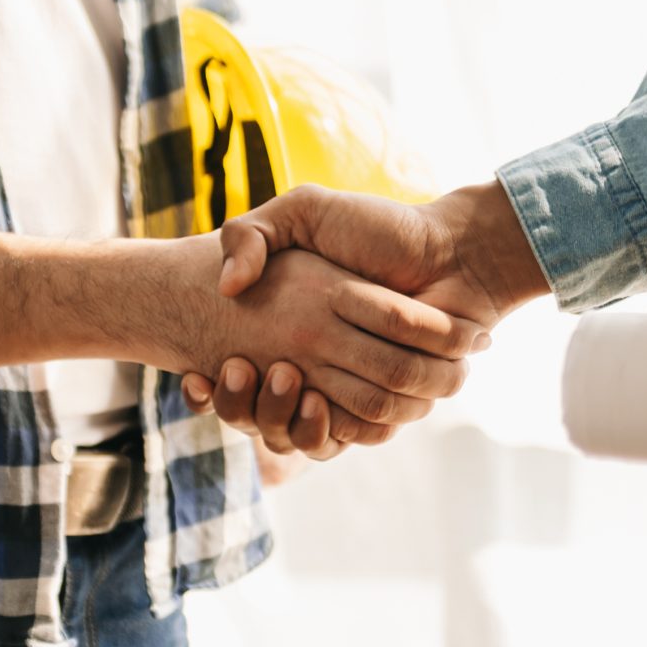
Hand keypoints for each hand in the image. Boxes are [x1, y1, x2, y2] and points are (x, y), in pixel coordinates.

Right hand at [185, 183, 550, 452]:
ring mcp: (349, 389)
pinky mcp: (385, 406)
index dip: (209, 389)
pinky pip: (346, 436)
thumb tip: (226, 287)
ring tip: (280, 377)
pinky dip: (323, 430)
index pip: (233, 379)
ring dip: (275, 418)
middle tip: (232, 372)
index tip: (194, 375)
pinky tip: (310, 399)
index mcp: (291, 329)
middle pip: (259, 416)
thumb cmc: (380, 227)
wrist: (452, 252)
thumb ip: (253, 232)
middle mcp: (314, 366)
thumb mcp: (305, 210)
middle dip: (236, 406)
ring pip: (296, 434)